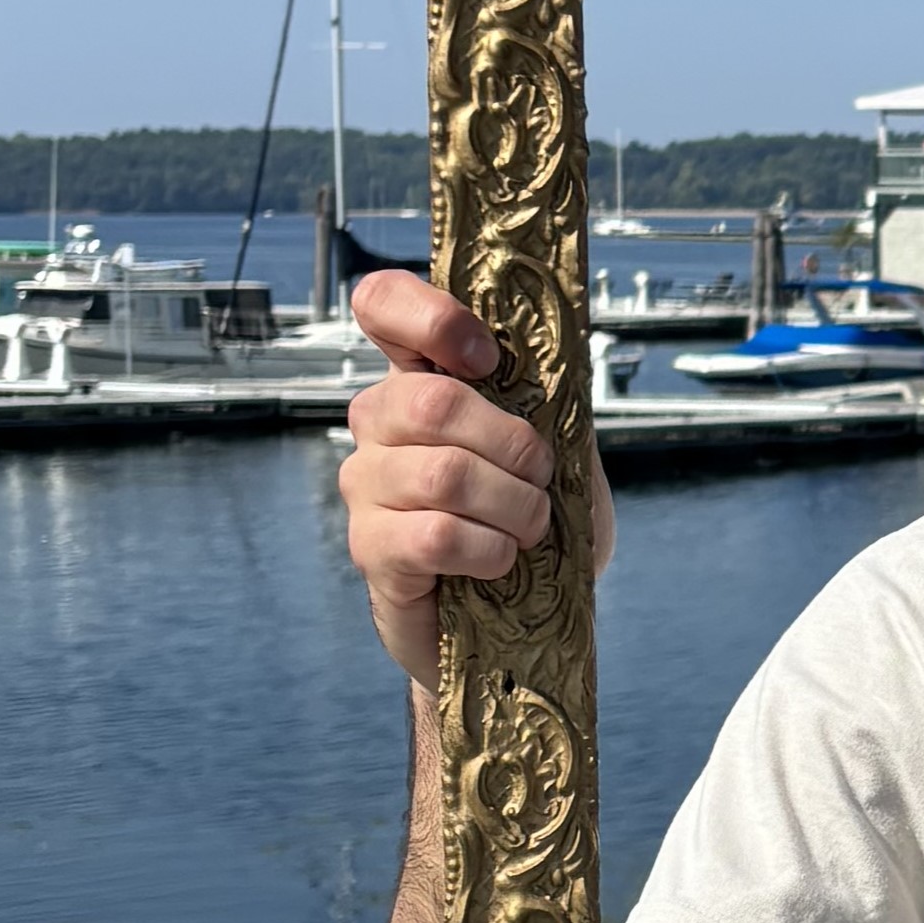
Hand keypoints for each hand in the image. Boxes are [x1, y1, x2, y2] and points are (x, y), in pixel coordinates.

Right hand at [337, 271, 613, 685]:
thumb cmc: (532, 524)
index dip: (433, 317)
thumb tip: (551, 362)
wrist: (523, 618)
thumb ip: (544, 403)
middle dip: (515, 446)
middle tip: (541, 481)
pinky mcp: (371, 549)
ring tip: (529, 529)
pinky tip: (499, 562)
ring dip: (514, 507)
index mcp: (421, 378)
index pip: (382, 304)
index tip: (489, 359)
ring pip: (443, 475)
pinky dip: (489, 551)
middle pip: (433, 402)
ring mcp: (366, 485)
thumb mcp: (558, 451)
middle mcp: (378, 423)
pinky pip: (434, 535)